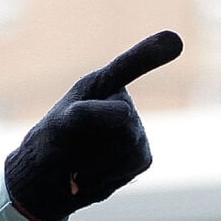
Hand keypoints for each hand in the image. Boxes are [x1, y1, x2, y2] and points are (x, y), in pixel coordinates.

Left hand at [4, 30, 181, 220]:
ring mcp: (137, 130)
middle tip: (71, 148)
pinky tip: (90, 173)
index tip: (173, 41)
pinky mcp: (141, 157)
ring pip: (126, 148)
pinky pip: (127, 166)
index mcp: (101, 85)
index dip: (149, 54)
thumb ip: (86, 114)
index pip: (126, 67)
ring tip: (78, 160)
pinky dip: (102, 176)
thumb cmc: (48, 145)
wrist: (47, 179)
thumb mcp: (56, 126)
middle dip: (92, 143)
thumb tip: (125, 113)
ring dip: (94, 162)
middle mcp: (123, 103)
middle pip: (124, 124)